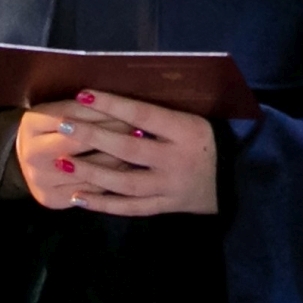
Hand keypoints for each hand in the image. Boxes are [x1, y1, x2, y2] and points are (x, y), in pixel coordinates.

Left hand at [15, 91, 217, 216]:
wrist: (239, 176)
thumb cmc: (212, 137)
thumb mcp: (193, 118)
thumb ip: (160, 113)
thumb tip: (114, 100)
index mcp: (185, 130)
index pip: (143, 114)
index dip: (112, 104)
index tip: (84, 94)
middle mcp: (176, 159)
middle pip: (129, 149)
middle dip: (93, 137)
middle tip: (63, 125)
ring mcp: (170, 186)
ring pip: (126, 182)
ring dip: (92, 173)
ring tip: (63, 163)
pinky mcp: (167, 207)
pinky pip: (132, 209)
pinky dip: (104, 205)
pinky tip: (79, 197)